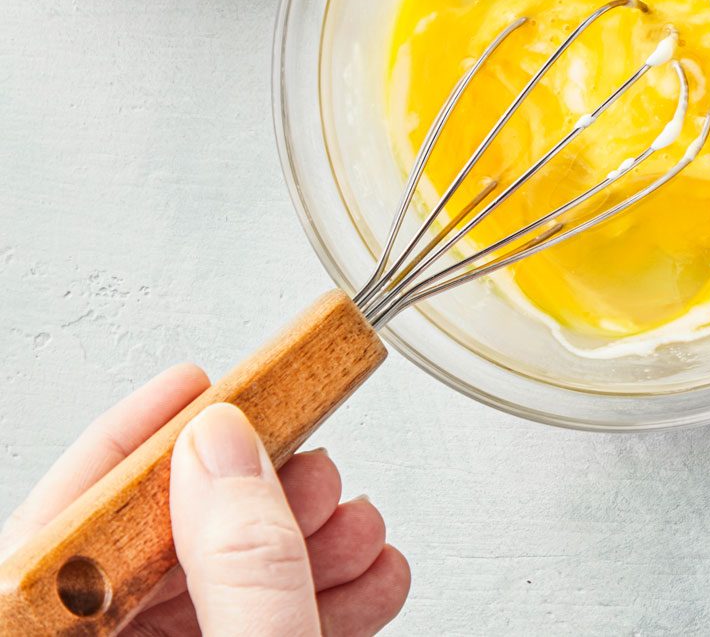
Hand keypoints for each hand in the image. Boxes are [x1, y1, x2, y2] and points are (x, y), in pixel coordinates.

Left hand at [1, 364, 408, 635]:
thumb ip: (241, 567)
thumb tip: (226, 447)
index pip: (57, 523)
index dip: (133, 440)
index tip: (199, 382)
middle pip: (147, 547)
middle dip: (254, 494)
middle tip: (313, 466)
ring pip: (208, 589)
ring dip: (302, 545)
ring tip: (361, 529)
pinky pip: (249, 627)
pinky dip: (314, 598)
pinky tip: (368, 578)